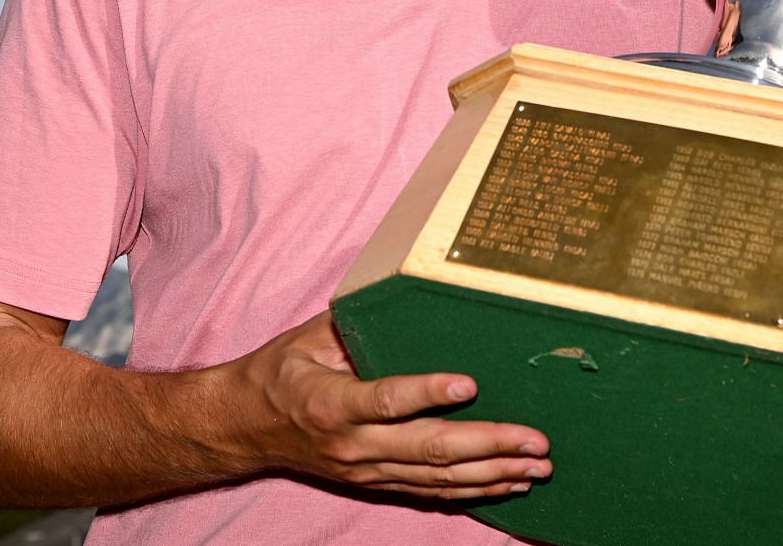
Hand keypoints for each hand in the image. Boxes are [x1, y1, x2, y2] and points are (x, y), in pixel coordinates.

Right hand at [224, 312, 549, 499]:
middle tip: (535, 440)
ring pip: (437, 479)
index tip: (471, 384)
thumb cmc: (282, 370)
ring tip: (538, 466)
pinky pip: (431, 492)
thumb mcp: (311, 336)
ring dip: (493, 474)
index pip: (386, 399)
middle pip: (427, 449)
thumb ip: (359, 322)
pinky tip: (509, 483)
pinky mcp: (376, 484)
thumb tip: (407, 290)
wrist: (244, 427)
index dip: (428, 393)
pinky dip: (474, 490)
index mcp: (332, 402)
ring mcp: (366, 471)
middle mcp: (353, 444)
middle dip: (488, 444)